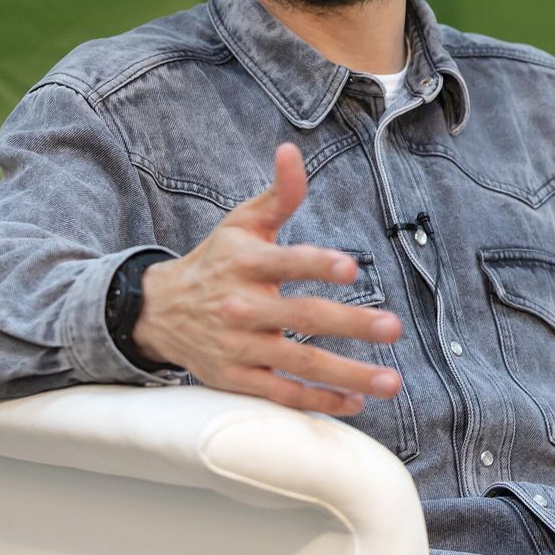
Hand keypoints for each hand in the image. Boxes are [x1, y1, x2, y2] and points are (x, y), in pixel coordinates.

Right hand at [133, 142, 402, 413]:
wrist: (160, 311)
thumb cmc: (217, 260)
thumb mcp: (242, 222)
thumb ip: (279, 193)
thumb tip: (292, 151)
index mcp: (246, 263)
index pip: (285, 263)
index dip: (317, 264)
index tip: (352, 267)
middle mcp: (241, 307)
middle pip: (301, 318)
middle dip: (350, 324)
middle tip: (393, 327)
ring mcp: (238, 348)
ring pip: (297, 364)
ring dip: (346, 375)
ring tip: (391, 382)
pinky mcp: (235, 380)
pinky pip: (280, 395)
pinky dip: (317, 402)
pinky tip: (354, 403)